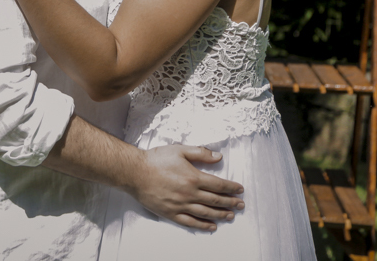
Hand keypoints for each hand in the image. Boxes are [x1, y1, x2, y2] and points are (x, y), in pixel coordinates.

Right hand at [126, 145, 244, 230]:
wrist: (135, 172)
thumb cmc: (156, 159)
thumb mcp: (180, 150)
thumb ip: (200, 153)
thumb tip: (218, 156)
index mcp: (194, 177)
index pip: (219, 184)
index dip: (231, 188)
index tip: (240, 190)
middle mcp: (190, 194)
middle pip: (215, 200)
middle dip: (230, 202)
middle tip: (240, 205)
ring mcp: (181, 205)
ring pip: (206, 213)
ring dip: (220, 215)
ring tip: (230, 216)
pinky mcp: (171, 213)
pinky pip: (190, 222)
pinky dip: (203, 225)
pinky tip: (211, 226)